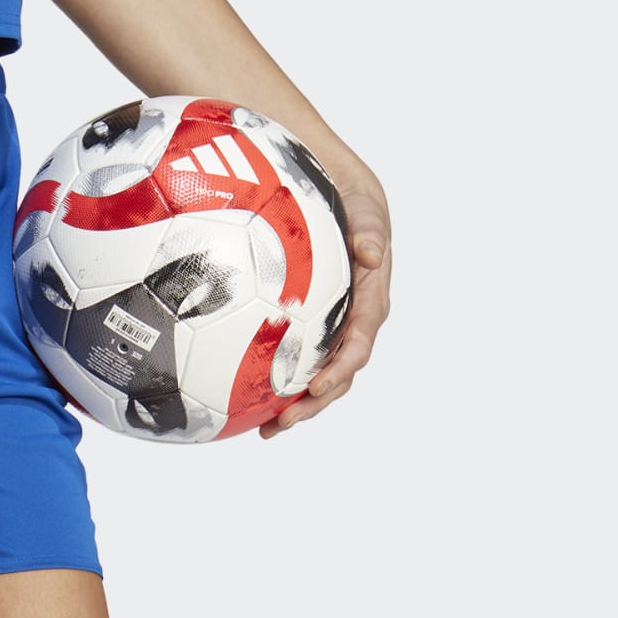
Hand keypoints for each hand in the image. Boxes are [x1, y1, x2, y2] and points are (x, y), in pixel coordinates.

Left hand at [263, 158, 390, 437]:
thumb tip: (373, 252)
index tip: (317, 387)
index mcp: (368, 299)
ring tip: (267, 428)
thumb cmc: (349, 198)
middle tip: (283, 421)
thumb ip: (369, 228)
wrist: (330, 189)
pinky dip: (272, 381)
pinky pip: (292, 358)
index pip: (358, 343)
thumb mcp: (364, 206)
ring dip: (295, 404)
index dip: (340, 369)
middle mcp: (350, 320)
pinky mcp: (305, 326)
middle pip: (337, 372)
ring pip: (315, 374)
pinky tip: (245, 401)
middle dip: (313, 403)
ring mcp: (327, 327)